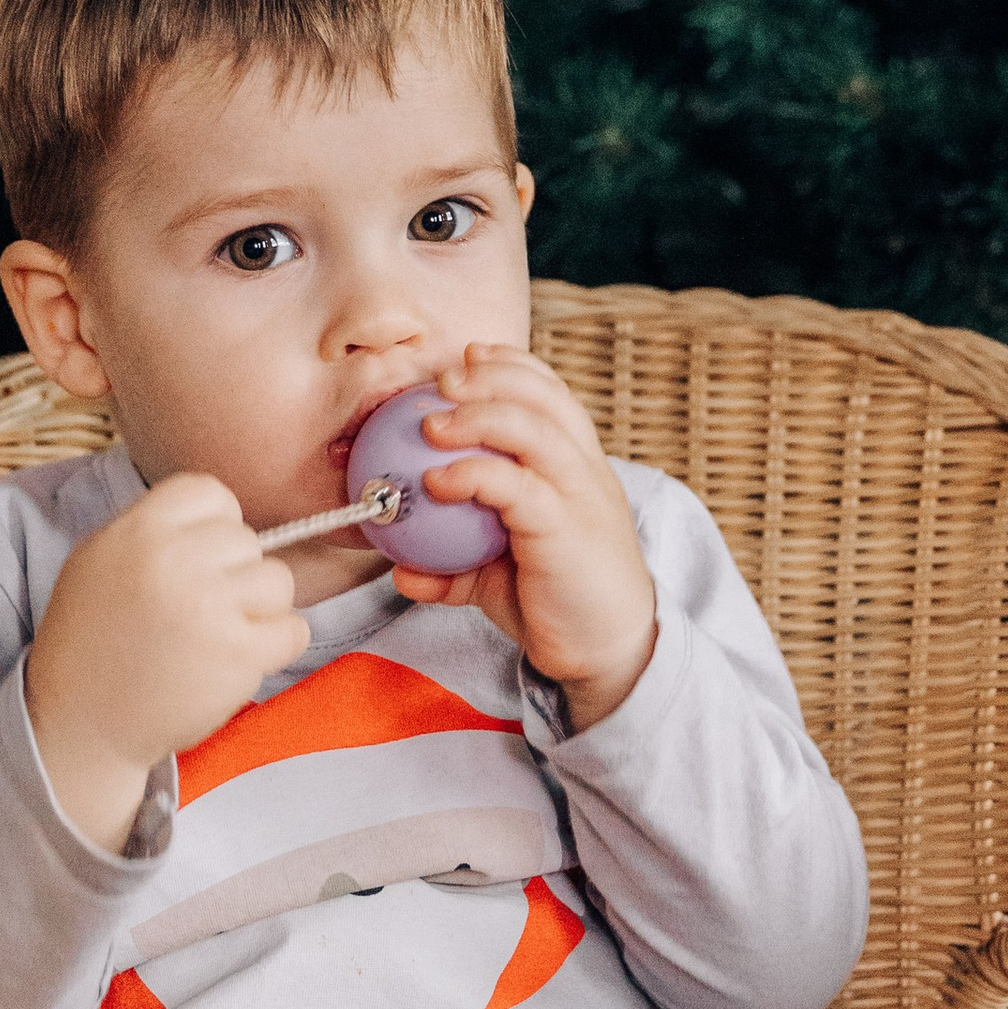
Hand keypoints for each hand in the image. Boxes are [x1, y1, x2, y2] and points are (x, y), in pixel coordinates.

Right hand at [25, 475, 307, 851]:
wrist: (81, 725)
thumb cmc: (91, 643)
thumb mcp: (99, 560)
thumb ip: (154, 530)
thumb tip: (220, 518)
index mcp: (137, 530)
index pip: (210, 492)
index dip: (212, 526)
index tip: (196, 562)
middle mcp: (174, 561)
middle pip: (247, 540)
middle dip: (233, 573)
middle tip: (201, 610)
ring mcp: (211, 608)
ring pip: (278, 581)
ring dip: (259, 608)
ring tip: (220, 634)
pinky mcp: (239, 655)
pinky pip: (293, 630)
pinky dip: (275, 646)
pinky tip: (237, 659)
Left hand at [389, 344, 656, 730]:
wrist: (607, 652)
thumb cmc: (557, 603)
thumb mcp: (497, 579)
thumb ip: (452, 567)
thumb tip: (400, 569)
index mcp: (575, 464)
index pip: (550, 393)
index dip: (511, 366)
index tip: (467, 357)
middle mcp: (583, 469)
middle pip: (545, 397)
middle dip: (493, 376)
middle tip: (442, 379)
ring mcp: (579, 495)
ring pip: (536, 430)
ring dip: (480, 415)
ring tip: (431, 423)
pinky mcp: (567, 527)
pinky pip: (518, 487)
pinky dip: (474, 474)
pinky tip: (436, 480)